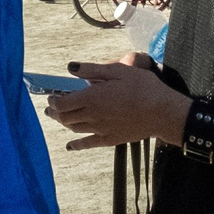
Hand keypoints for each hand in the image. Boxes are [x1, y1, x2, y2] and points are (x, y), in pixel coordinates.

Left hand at [45, 57, 187, 150]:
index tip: (52, 95)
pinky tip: (70, 146)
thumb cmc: (143, 88)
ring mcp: (100, 129)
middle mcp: (92, 115)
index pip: (63, 102)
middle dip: (55, 112)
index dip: (54, 100)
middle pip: (64, 117)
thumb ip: (93, 70)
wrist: (162, 112)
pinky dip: (76, 145)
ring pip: (73, 129)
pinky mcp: (109, 139)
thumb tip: (71, 68)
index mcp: (92, 97)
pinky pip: (87, 144)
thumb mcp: (119, 71)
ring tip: (59, 119)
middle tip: (51, 107)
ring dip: (63, 123)